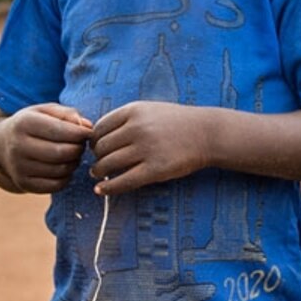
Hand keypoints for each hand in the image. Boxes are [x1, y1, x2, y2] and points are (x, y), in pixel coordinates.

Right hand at [0, 103, 91, 191]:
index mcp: (24, 123)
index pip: (59, 130)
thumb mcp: (45, 111)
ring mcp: (19, 167)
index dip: (80, 133)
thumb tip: (88, 127)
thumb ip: (68, 114)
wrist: (2, 145)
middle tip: (82, 144)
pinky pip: (56, 185)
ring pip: (61, 170)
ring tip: (73, 154)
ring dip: (74, 162)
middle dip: (78, 148)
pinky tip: (64, 166)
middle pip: (61, 152)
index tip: (89, 132)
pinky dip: (67, 176)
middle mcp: (18, 146)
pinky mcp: (23, 183)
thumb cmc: (31, 124)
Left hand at [86, 101, 215, 194]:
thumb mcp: (150, 109)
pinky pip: (124, 181)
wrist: (207, 133)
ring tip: (99, 175)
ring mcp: (146, 149)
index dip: (94, 140)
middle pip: (101, 146)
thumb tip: (97, 136)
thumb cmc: (176, 123)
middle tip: (98, 164)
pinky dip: (108, 188)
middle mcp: (137, 128)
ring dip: (98, 172)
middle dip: (96, 157)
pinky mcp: (155, 169)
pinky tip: (101, 191)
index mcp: (134, 111)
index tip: (96, 148)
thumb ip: (126, 119)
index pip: (100, 127)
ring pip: (108, 164)